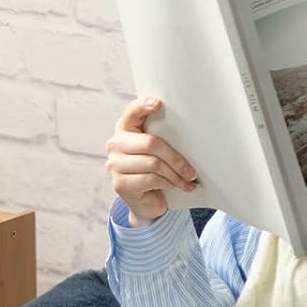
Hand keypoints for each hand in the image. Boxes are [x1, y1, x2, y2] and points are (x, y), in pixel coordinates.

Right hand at [106, 96, 198, 225]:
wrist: (147, 203)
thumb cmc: (156, 171)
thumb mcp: (159, 150)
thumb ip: (163, 135)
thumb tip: (191, 126)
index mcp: (125, 129)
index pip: (132, 112)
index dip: (143, 106)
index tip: (158, 103)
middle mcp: (115, 144)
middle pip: (150, 143)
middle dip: (176, 158)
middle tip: (191, 171)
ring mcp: (114, 164)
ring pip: (153, 164)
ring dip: (175, 174)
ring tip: (186, 180)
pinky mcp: (120, 184)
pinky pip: (150, 179)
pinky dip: (167, 183)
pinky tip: (173, 186)